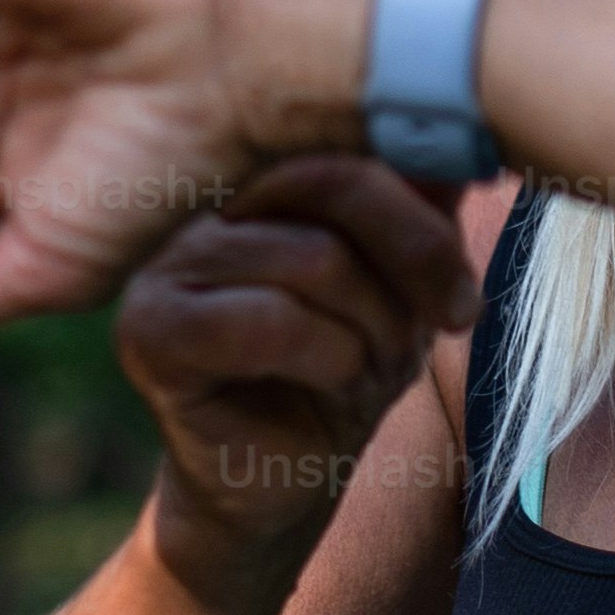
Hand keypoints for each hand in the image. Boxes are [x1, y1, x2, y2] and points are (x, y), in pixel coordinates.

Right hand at [117, 153, 480, 607]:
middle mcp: (200, 199)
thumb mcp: (403, 279)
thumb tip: (465, 132)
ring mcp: (165, 260)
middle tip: (437, 327)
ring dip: (374, 326)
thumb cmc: (342, 368)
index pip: (350, 137)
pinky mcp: (149, 331)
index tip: (460, 289)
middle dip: (411, 263)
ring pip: (312, 257)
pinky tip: (335, 384)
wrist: (281, 482)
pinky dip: (329, 356)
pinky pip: (269, 321)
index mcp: (255, 167)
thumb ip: (421, 205)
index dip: (423, 214)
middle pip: (332, 183)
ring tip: (375, 367)